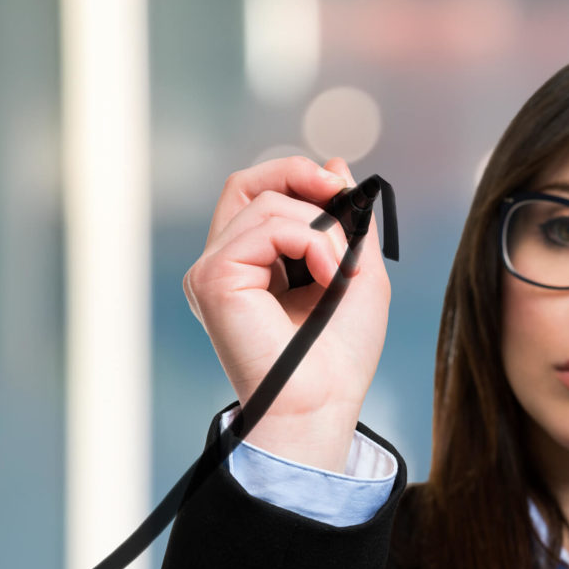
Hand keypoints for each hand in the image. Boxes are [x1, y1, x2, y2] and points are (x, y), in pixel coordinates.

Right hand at [183, 156, 390, 471]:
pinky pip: (267, 226)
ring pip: (266, 203)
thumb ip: (347, 223)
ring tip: (340, 273)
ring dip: (321, 228)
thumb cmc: (339, 356)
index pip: (258, 194)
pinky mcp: (213, 278)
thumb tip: (335, 164)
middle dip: (297, 174)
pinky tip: (329, 278)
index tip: (341, 187)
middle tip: (340, 192)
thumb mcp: (356, 274)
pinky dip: (312, 242)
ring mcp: (212, 270)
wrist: (324, 404)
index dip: (297, 176)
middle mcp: (224, 265)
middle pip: (246, 183)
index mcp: (251, 266)